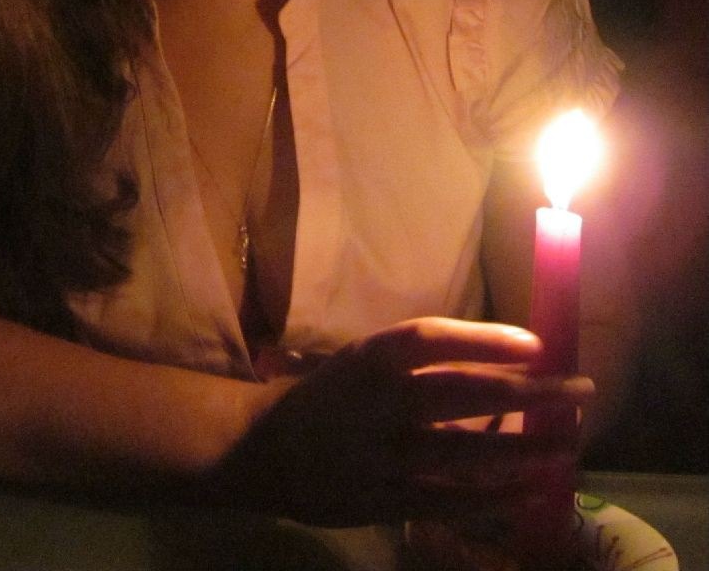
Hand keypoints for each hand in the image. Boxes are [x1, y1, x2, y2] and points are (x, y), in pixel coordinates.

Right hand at [205, 317, 592, 525]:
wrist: (261, 449)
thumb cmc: (326, 396)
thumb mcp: (361, 364)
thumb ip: (418, 368)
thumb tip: (500, 367)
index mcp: (368, 359)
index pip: (432, 339)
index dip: (485, 338)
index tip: (537, 342)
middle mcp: (376, 403)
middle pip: (461, 393)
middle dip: (527, 392)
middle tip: (580, 390)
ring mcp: (380, 455)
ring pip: (464, 454)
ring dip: (522, 450)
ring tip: (568, 445)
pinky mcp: (381, 500)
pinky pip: (447, 502)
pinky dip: (492, 498)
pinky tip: (530, 492)